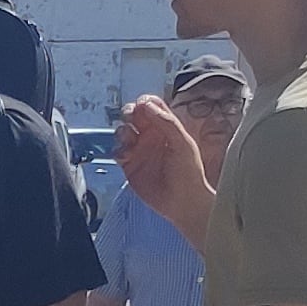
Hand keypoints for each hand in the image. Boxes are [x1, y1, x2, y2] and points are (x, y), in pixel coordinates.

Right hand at [117, 96, 217, 240]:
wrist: (182, 202)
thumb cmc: (189, 173)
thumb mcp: (183, 143)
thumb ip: (167, 122)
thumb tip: (146, 105)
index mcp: (166, 128)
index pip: (152, 106)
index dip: (144, 103)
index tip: (141, 106)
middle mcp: (151, 136)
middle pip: (133, 115)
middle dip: (129, 113)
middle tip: (130, 117)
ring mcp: (139, 150)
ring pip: (122, 132)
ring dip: (122, 132)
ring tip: (129, 140)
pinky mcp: (129, 165)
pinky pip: (117, 151)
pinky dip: (117, 150)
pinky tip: (125, 154)